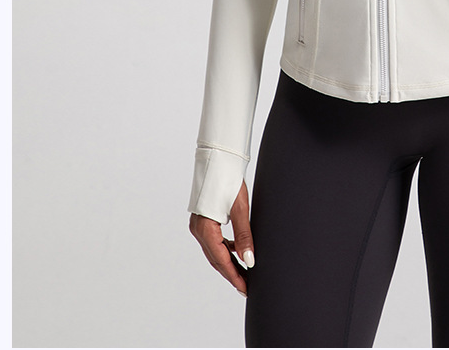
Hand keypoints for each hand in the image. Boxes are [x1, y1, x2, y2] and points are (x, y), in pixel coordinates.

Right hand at [189, 180, 254, 295]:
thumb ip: (244, 237)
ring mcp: (198, 225)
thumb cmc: (228, 180)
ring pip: (214, 251)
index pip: (221, 260)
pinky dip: (224, 249)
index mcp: (205, 229)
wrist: (218, 160)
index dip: (234, 276)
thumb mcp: (240, 209)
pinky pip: (213, 240)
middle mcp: (198, 230)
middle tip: (246, 285)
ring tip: (243, 271)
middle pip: (216, 259)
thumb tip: (249, 260)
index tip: (245, 288)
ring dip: (228, 262)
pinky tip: (235, 249)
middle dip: (231, 273)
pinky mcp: (202, 220)